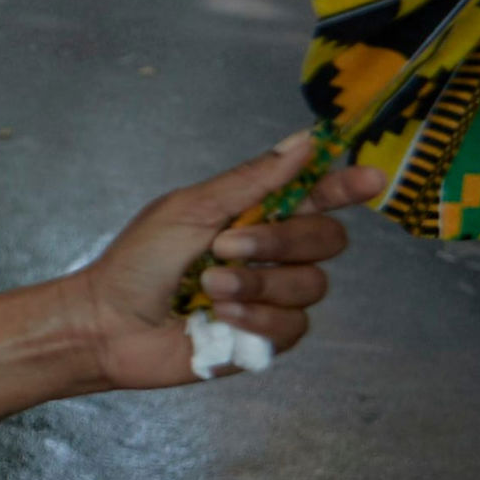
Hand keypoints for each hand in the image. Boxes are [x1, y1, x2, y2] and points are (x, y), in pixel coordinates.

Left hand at [65, 134, 386, 391]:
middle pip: (327, 240)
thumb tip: (305, 140)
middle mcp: (275, 254)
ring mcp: (275, 297)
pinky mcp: (268, 338)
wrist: (108, 322)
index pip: (319, 196)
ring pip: (312, 285)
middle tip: (224, 247)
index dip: (348, 186)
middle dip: (280, 242)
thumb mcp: (190, 209)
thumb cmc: (139, 261)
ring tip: (209, 287)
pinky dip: (255, 319)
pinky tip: (219, 318)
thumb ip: (251, 181)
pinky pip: (294, 325)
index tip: (371, 178)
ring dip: (257, 283)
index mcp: (257, 215)